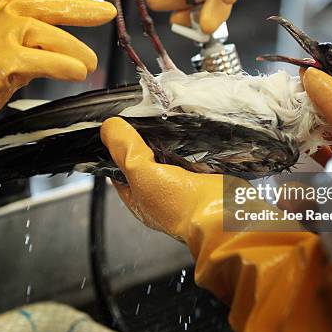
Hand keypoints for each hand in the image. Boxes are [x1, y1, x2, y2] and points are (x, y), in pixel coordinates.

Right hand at [0, 0, 115, 167]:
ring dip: (75, 48)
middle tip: (106, 13)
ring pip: (44, 33)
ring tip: (91, 63)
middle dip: (79, 8)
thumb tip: (61, 49)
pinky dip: (64, 66)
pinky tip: (79, 72)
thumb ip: (26, 47)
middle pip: (43, 5)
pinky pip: (40, 61)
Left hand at [100, 116, 224, 238]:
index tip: (118, 128)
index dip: (116, 150)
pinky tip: (188, 129)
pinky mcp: (205, 175)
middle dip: (146, 141)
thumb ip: (124, 149)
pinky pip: (194, 153)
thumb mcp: (140, 173)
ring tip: (165, 118)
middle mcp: (161, 193)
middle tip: (144, 118)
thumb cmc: (179, 205)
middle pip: (146, 160)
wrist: (222, 214)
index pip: (119, 171)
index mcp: (139, 198)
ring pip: (171, 155)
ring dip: (169, 140)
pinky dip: (190, 142)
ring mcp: (184, 184)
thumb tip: (109, 127)